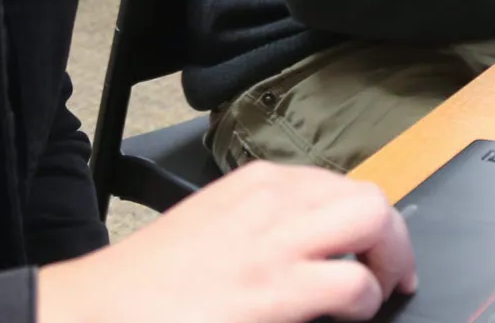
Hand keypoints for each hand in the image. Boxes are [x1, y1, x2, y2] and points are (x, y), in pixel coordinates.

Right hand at [36, 161, 414, 322]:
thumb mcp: (214, 226)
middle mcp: (272, 202)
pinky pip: (354, 284)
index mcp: (256, 184)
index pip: (338, 185)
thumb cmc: (153, 281)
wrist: (104, 310)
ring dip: (390, 261)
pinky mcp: (276, 291)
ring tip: (378, 293)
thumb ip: (263, 225)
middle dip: (391, 236)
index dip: (363, 222)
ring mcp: (276, 244)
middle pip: (367, 197)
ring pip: (373, 221)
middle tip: (390, 272)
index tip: (368, 247)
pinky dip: (366, 302)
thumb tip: (310, 244)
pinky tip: (347, 317)